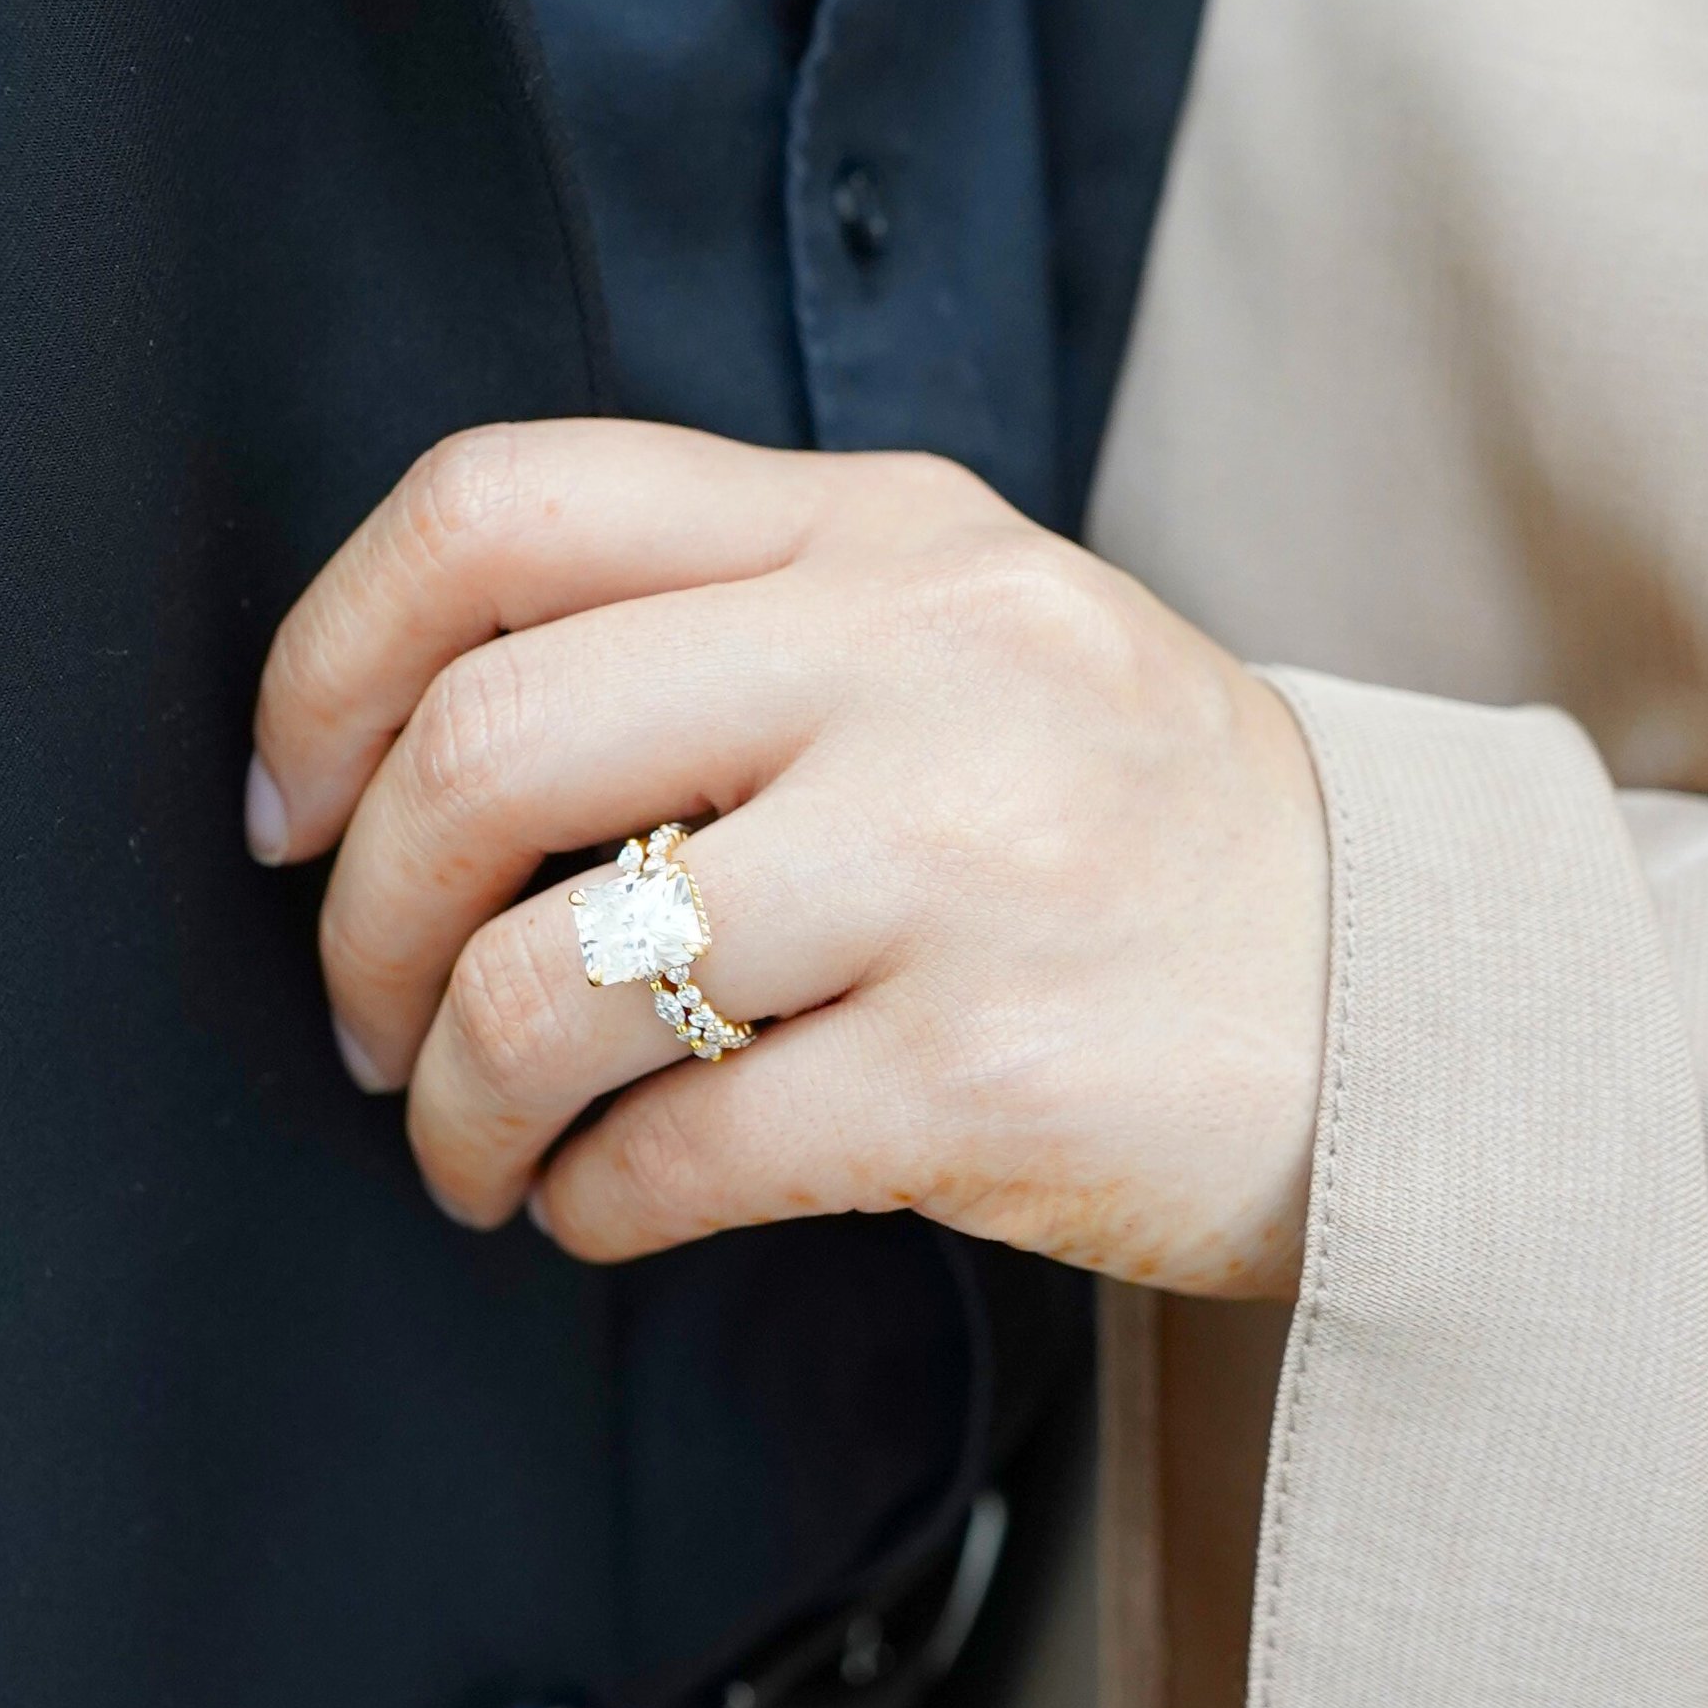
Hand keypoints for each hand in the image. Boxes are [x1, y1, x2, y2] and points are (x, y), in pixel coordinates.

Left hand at [243, 422, 1329, 1297]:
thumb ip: (736, 618)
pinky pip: (671, 1154)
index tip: (292, 799)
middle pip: (484, 748)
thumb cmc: (1134, 831)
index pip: (506, 505)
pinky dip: (582, 1202)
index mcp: (882, 530)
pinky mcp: (984, 1075)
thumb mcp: (968, 633)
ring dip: (449, 1098)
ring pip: (545, 978)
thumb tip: (419, 731)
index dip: (329, 657)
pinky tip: (602, 1203)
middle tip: (360, 1015)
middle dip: (358, 919)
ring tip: (470, 1146)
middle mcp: (917, 662)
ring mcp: (957, 866)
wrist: (1414, 1005)